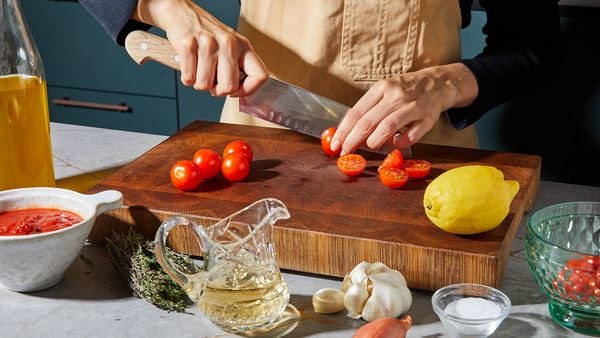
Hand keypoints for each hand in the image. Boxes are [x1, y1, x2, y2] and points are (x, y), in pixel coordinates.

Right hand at [133, 0, 267, 96]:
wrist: (182, 14)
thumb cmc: (208, 36)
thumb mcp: (231, 47)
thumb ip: (238, 68)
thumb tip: (240, 95)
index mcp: (243, 46)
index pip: (260, 76)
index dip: (248, 90)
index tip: (236, 91)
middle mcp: (229, 44)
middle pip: (229, 87)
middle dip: (218, 91)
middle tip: (212, 82)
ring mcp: (208, 44)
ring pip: (205, 85)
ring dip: (199, 83)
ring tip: (199, 69)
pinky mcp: (189, 46)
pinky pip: (189, 79)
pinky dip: (187, 78)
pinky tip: (190, 65)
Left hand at [331, 63, 477, 154]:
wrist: (437, 83)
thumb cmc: (405, 90)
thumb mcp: (384, 91)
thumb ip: (369, 109)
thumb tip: (346, 132)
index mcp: (381, 88)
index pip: (356, 112)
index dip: (344, 130)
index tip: (336, 145)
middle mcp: (395, 95)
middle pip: (368, 121)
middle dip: (353, 140)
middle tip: (345, 152)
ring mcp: (412, 106)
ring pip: (388, 126)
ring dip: (375, 141)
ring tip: (369, 147)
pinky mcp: (427, 117)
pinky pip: (412, 134)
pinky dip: (401, 142)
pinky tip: (395, 144)